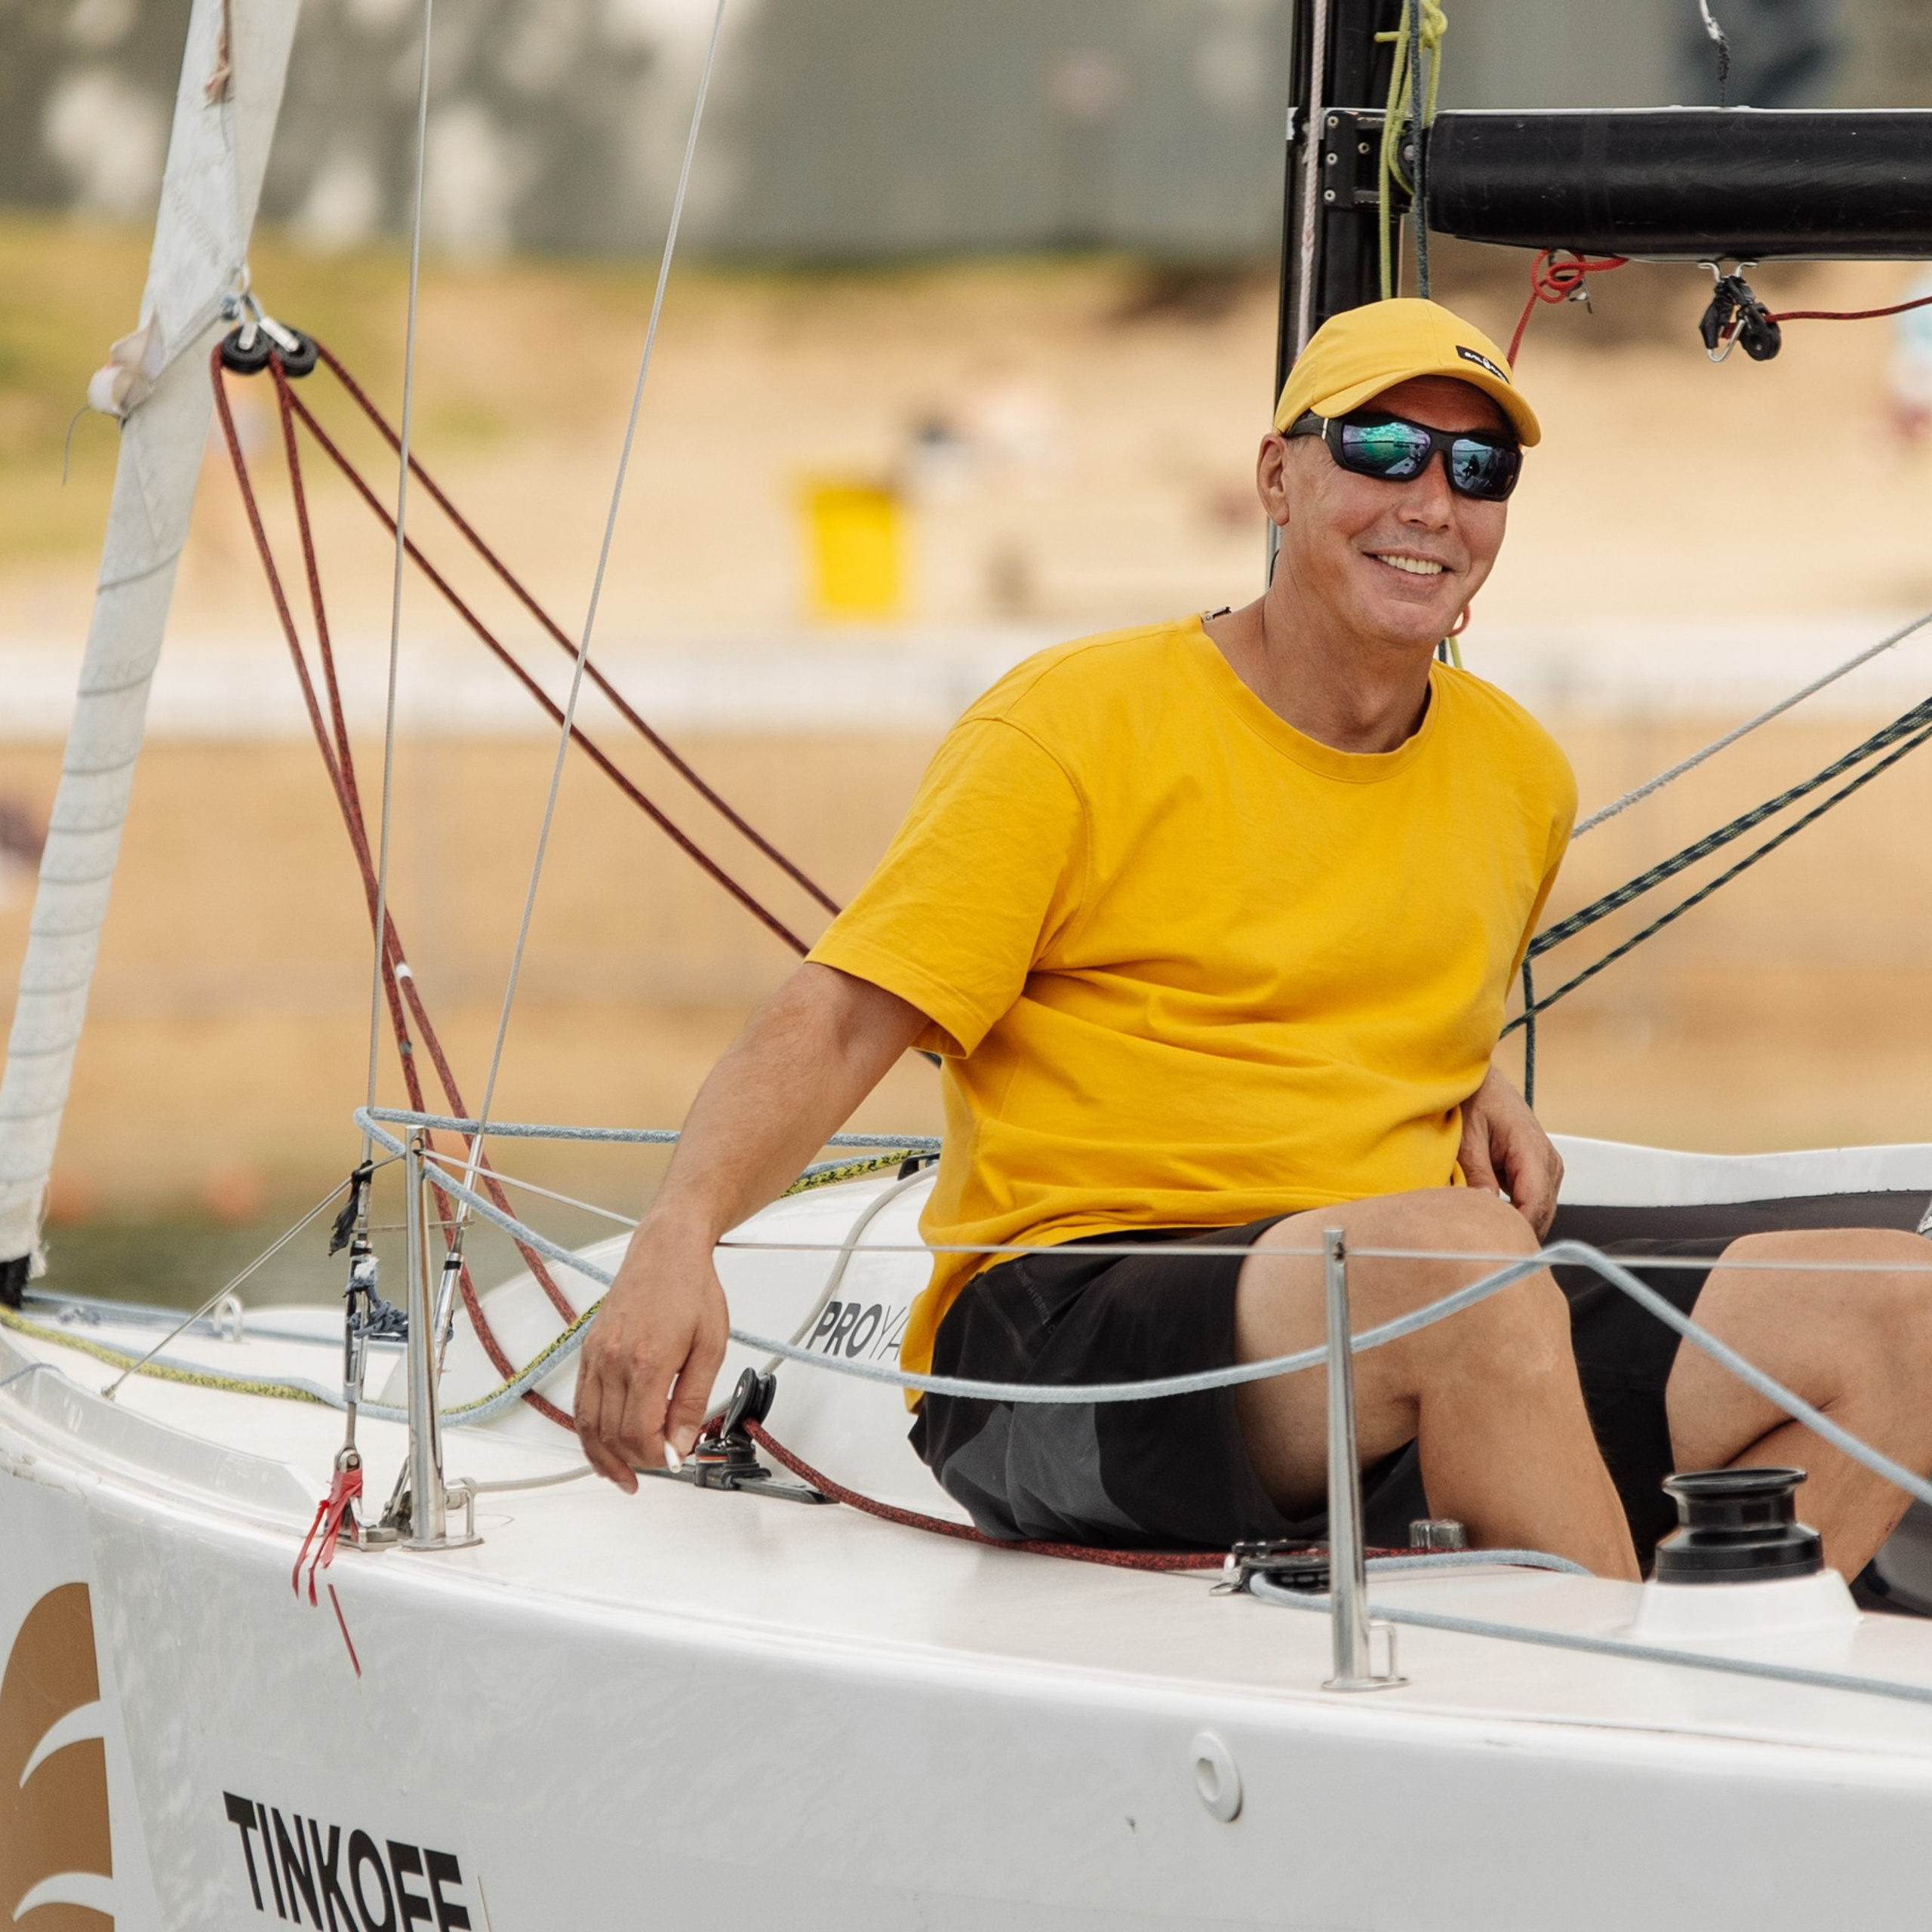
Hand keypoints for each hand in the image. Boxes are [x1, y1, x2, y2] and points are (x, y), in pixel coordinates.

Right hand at [573, 1216, 729, 1491]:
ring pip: (587, 1426)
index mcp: (647, 1361)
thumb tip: (681, 1442)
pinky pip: (580, 1404)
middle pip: (613, 1435)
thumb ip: (693, 1400)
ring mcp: (596, 1356)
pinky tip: (603, 1448)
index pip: (640, 1432)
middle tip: (661, 1465)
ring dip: (604, 1458)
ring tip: (625, 1477)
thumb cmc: (691, 1288)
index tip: (676, 1459)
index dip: (657, 1457)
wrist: (666, 1250)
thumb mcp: (711, 1346)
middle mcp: (613, 1361)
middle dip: (637, 1460)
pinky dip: (588, 1434)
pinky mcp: (588, 1352)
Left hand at [1456, 1066, 1562, 1238]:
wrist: (1481, 1083)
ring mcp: (1547, 1167)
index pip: (1535, 1205)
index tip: (1494, 1247)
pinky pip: (1532, 1202)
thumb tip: (1485, 1207)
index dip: (1517, 1230)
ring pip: (1540, 1212)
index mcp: (1533, 1150)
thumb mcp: (1467, 1138)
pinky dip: (1515, 1214)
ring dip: (1517, 1225)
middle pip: (1542, 1215)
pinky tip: (1492, 1220)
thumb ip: (1477, 1173)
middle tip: (1484, 1250)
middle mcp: (1548, 1161)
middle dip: (1516, 1234)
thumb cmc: (1474, 1101)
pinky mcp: (1538, 1172)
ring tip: (1485, 1237)